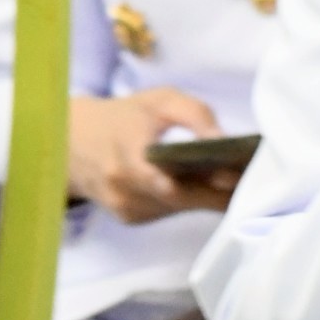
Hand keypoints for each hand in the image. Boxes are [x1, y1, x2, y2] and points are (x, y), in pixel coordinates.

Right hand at [68, 89, 235, 223]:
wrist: (74, 141)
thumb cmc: (125, 117)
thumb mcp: (159, 100)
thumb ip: (194, 114)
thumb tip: (224, 141)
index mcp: (128, 153)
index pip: (172, 180)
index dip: (207, 182)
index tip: (236, 174)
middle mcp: (124, 187)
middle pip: (183, 200)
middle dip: (216, 192)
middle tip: (245, 179)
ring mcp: (126, 208)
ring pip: (179, 209)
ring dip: (204, 197)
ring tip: (230, 179)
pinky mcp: (129, 219)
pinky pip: (168, 213)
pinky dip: (187, 201)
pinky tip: (201, 186)